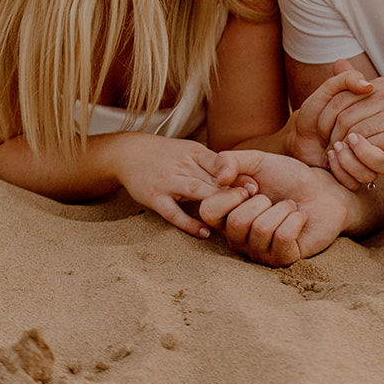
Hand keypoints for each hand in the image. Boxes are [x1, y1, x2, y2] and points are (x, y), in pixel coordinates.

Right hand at [107, 135, 257, 239]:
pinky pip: (174, 213)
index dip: (239, 176)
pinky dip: (190, 224)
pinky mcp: (155, 198)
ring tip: (235, 218)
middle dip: (234, 191)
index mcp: (194, 153)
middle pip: (212, 178)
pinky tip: (205, 233)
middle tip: (254, 204)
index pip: (221, 164)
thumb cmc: (164, 154)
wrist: (128, 153)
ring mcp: (168, 182)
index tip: (256, 187)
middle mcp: (182, 166)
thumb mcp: (189, 150)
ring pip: (197, 192)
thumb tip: (242, 177)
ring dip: (217, 204)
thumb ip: (212, 163)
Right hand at [199, 152, 358, 266]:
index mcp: (225, 216)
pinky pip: (283, 238)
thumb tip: (219, 179)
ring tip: (289, 207)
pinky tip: (299, 218)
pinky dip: (296, 219)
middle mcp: (237, 238)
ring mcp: (260, 253)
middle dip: (262, 201)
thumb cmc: (287, 177)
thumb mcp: (256, 161)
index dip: (232, 194)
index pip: (208, 212)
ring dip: (282, 209)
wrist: (323, 190)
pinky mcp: (283, 260)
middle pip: (237, 222)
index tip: (251, 186)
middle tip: (273, 199)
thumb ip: (230, 160)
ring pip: (262, 229)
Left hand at [319, 75, 383, 188]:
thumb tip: (337, 63)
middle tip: (330, 155)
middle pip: (345, 117)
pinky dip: (363, 161)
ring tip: (344, 163)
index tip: (324, 138)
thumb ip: (358, 89)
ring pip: (356, 134)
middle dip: (334, 139)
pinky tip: (364, 167)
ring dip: (347, 154)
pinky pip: (371, 148)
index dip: (326, 121)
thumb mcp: (383, 110)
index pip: (341, 98)